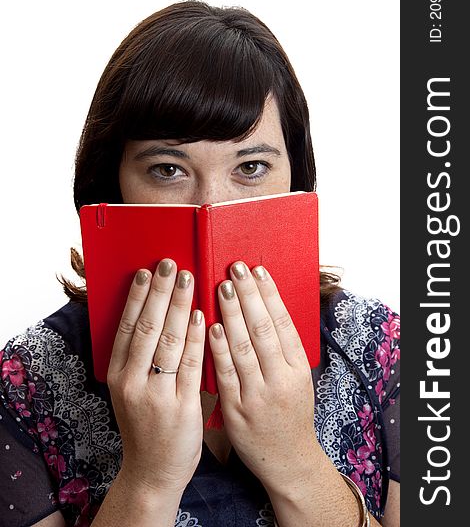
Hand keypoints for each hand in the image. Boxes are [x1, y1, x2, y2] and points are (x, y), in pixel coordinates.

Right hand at [107, 259, 204, 495]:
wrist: (154, 471)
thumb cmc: (146, 425)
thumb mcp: (132, 391)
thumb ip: (140, 358)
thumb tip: (154, 314)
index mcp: (118, 376)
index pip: (127, 327)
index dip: (137, 297)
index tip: (147, 272)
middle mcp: (133, 383)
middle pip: (147, 328)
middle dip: (159, 292)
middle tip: (169, 264)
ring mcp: (157, 396)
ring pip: (168, 342)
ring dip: (178, 306)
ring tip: (187, 279)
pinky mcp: (181, 407)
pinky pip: (190, 365)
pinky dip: (195, 338)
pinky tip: (200, 315)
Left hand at [208, 262, 319, 493]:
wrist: (288, 461)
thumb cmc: (291, 413)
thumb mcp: (298, 379)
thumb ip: (282, 348)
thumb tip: (265, 306)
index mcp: (299, 369)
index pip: (283, 323)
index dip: (269, 294)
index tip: (257, 270)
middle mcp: (282, 381)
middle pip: (263, 330)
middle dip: (248, 295)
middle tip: (235, 268)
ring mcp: (259, 396)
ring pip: (244, 348)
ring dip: (231, 314)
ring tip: (221, 287)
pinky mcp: (237, 411)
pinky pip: (226, 375)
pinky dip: (218, 349)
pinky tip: (211, 326)